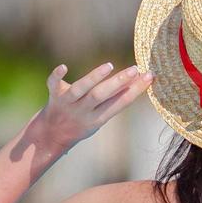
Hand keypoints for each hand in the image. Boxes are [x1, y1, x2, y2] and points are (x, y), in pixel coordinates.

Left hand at [30, 62, 153, 148]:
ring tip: (109, 66)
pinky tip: (63, 67)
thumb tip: (140, 78)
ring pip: (81, 90)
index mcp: (98, 118)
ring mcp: (67, 103)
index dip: (135, 90)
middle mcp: (83, 111)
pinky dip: (57, 76)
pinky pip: (53, 85)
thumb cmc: (83, 121)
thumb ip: (116, 100)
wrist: (51, 136)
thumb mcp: (101, 116)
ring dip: (94, 78)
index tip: (150, 76)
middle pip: (101, 96)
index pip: (119, 103)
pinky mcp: (54, 95)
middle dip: (119, 83)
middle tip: (135, 69)